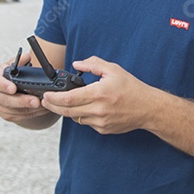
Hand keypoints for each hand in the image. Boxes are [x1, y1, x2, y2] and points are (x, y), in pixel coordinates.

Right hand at [0, 54, 55, 125]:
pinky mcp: (5, 115)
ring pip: (13, 111)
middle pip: (5, 100)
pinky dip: (31, 113)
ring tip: (43, 105)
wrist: (12, 89)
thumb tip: (26, 57)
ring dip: (30, 109)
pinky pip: (19, 116)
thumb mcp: (16, 66)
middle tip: (36, 101)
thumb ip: (21, 60)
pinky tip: (41, 109)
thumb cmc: (13, 76)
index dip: (4, 85)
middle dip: (22, 101)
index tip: (13, 88)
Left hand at [41, 56, 159, 134]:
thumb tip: (77, 64)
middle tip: (45, 101)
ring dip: (68, 111)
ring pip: (76, 118)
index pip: (69, 98)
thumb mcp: (113, 70)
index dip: (54, 98)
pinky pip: (87, 123)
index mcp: (99, 93)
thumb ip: (93, 64)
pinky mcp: (103, 130)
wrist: (147, 108)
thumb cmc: (132, 88)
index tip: (46, 95)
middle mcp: (99, 110)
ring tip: (65, 102)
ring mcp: (101, 122)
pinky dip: (83, 115)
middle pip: (67, 111)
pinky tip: (87, 108)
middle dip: (53, 106)